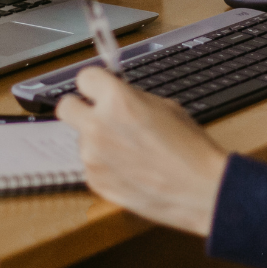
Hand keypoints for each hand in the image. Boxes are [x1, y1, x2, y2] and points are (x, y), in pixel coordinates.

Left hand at [56, 67, 227, 235]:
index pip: (84, 77)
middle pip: (66, 106)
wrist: (200, 189)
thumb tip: (114, 95)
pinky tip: (129, 169)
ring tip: (129, 151)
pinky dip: (104, 165)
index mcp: (117, 100)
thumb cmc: (190, 148)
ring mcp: (93, 156)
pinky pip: (90, 165)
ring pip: (81, 139)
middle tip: (97, 115)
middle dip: (80, 108)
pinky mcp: (95, 181)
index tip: (98, 89)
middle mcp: (98, 126)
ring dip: (97, 141)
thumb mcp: (164, 106)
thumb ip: (131, 98)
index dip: (94, 84)